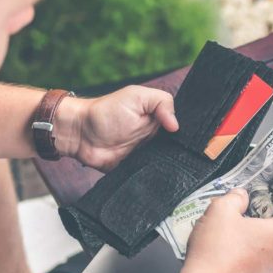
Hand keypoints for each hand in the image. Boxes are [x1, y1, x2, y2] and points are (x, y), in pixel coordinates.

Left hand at [55, 85, 178, 170]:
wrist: (80, 134)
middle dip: (182, 151)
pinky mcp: (137, 169)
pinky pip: (151, 175)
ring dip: (170, 164)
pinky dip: (155, 176)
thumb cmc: (106, 111)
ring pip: (167, 163)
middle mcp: (155, 137)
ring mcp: (147, 154)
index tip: (192, 138)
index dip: (187, 132)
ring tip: (176, 166)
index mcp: (158, 118)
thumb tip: (176, 126)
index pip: (181, 127)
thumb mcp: (137, 96)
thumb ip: (161, 102)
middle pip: (177, 147)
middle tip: (188, 155)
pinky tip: (162, 176)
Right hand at [151, 189, 272, 272]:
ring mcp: (266, 271)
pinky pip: (255, 256)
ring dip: (251, 230)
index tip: (272, 193)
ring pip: (267, 243)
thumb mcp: (221, 210)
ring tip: (229, 222)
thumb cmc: (216, 254)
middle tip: (246, 204)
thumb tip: (240, 196)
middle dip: (263, 214)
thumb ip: (235, 197)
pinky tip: (223, 241)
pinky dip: (244, 246)